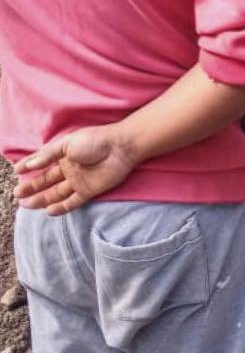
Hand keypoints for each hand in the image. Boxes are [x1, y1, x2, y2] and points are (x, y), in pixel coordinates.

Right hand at [13, 124, 138, 214]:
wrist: (120, 148)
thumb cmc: (95, 140)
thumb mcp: (67, 144)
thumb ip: (48, 155)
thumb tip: (30, 165)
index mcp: (64, 155)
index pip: (43, 163)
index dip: (29, 167)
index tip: (16, 172)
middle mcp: (70, 169)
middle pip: (47, 181)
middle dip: (31, 187)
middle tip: (17, 194)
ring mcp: (79, 181)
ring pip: (56, 193)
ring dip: (42, 199)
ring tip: (25, 205)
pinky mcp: (89, 190)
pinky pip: (72, 202)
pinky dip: (61, 207)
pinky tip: (48, 211)